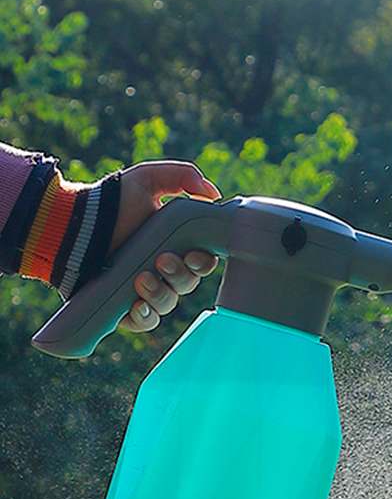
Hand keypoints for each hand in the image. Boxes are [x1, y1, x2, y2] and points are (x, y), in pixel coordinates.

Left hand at [110, 161, 221, 332]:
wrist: (72, 225)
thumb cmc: (111, 203)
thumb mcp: (146, 179)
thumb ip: (183, 176)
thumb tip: (213, 195)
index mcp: (176, 246)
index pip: (203, 262)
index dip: (203, 261)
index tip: (192, 253)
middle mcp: (164, 272)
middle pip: (188, 284)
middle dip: (180, 275)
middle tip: (162, 259)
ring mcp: (144, 291)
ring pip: (168, 303)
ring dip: (160, 294)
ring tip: (141, 278)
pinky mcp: (124, 308)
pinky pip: (145, 322)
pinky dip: (145, 316)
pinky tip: (138, 305)